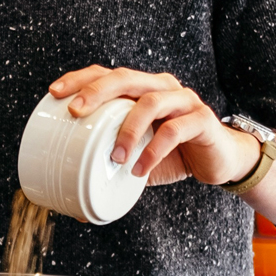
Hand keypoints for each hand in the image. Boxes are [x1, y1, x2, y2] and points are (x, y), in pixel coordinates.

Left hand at [48, 66, 260, 186]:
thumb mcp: (136, 156)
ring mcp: (184, 100)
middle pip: (126, 77)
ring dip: (128, 128)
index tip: (54, 93)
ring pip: (150, 102)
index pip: (107, 74)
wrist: (220, 162)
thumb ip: (111, 164)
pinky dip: (154, 150)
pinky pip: (175, 130)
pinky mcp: (202, 120)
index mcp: (142, 89)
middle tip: (76, 112)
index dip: (80, 79)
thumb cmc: (173, 155)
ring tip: (114, 156)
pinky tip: (141, 168)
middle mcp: (162, 87)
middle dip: (96, 91)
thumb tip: (74, 201)